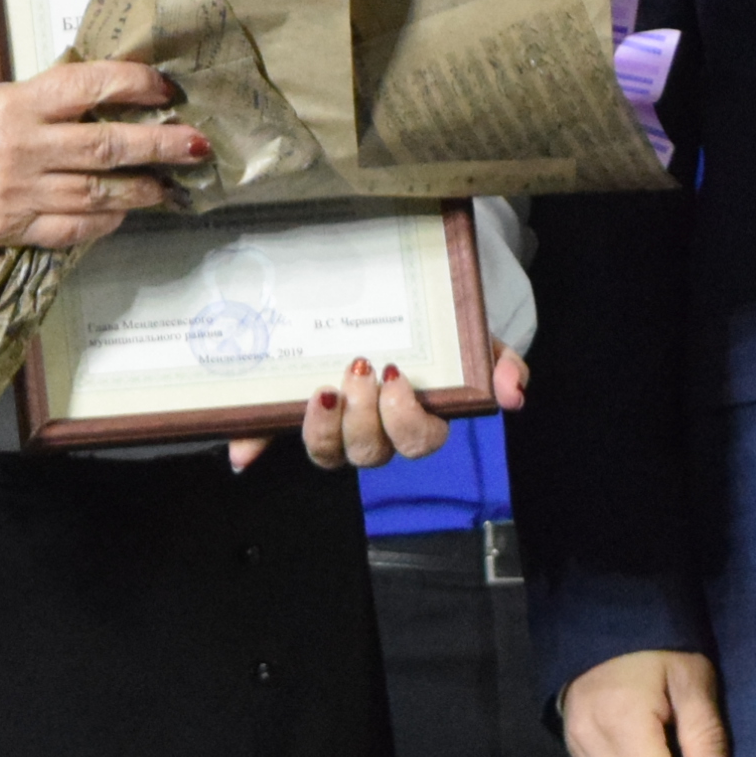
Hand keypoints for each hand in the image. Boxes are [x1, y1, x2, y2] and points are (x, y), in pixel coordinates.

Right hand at [0, 61, 208, 299]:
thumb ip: (37, 105)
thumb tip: (95, 99)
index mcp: (13, 104)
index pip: (88, 85)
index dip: (134, 84)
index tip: (164, 85)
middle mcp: (21, 148)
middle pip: (108, 144)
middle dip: (161, 143)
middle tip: (196, 142)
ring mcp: (19, 194)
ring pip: (99, 192)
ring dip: (142, 189)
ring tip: (171, 183)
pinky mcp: (13, 230)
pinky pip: (73, 229)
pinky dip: (105, 223)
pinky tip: (124, 214)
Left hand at [243, 343, 526, 473]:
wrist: (402, 300)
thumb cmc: (435, 329)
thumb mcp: (470, 337)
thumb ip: (496, 361)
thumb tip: (513, 393)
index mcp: (417, 419)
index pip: (417, 442)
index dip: (405, 420)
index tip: (397, 377)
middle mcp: (376, 432)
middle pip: (370, 453)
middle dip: (364, 419)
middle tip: (359, 369)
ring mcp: (335, 427)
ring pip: (329, 456)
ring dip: (322, 431)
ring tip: (323, 390)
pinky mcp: (294, 414)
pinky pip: (270, 438)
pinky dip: (254, 445)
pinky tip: (242, 450)